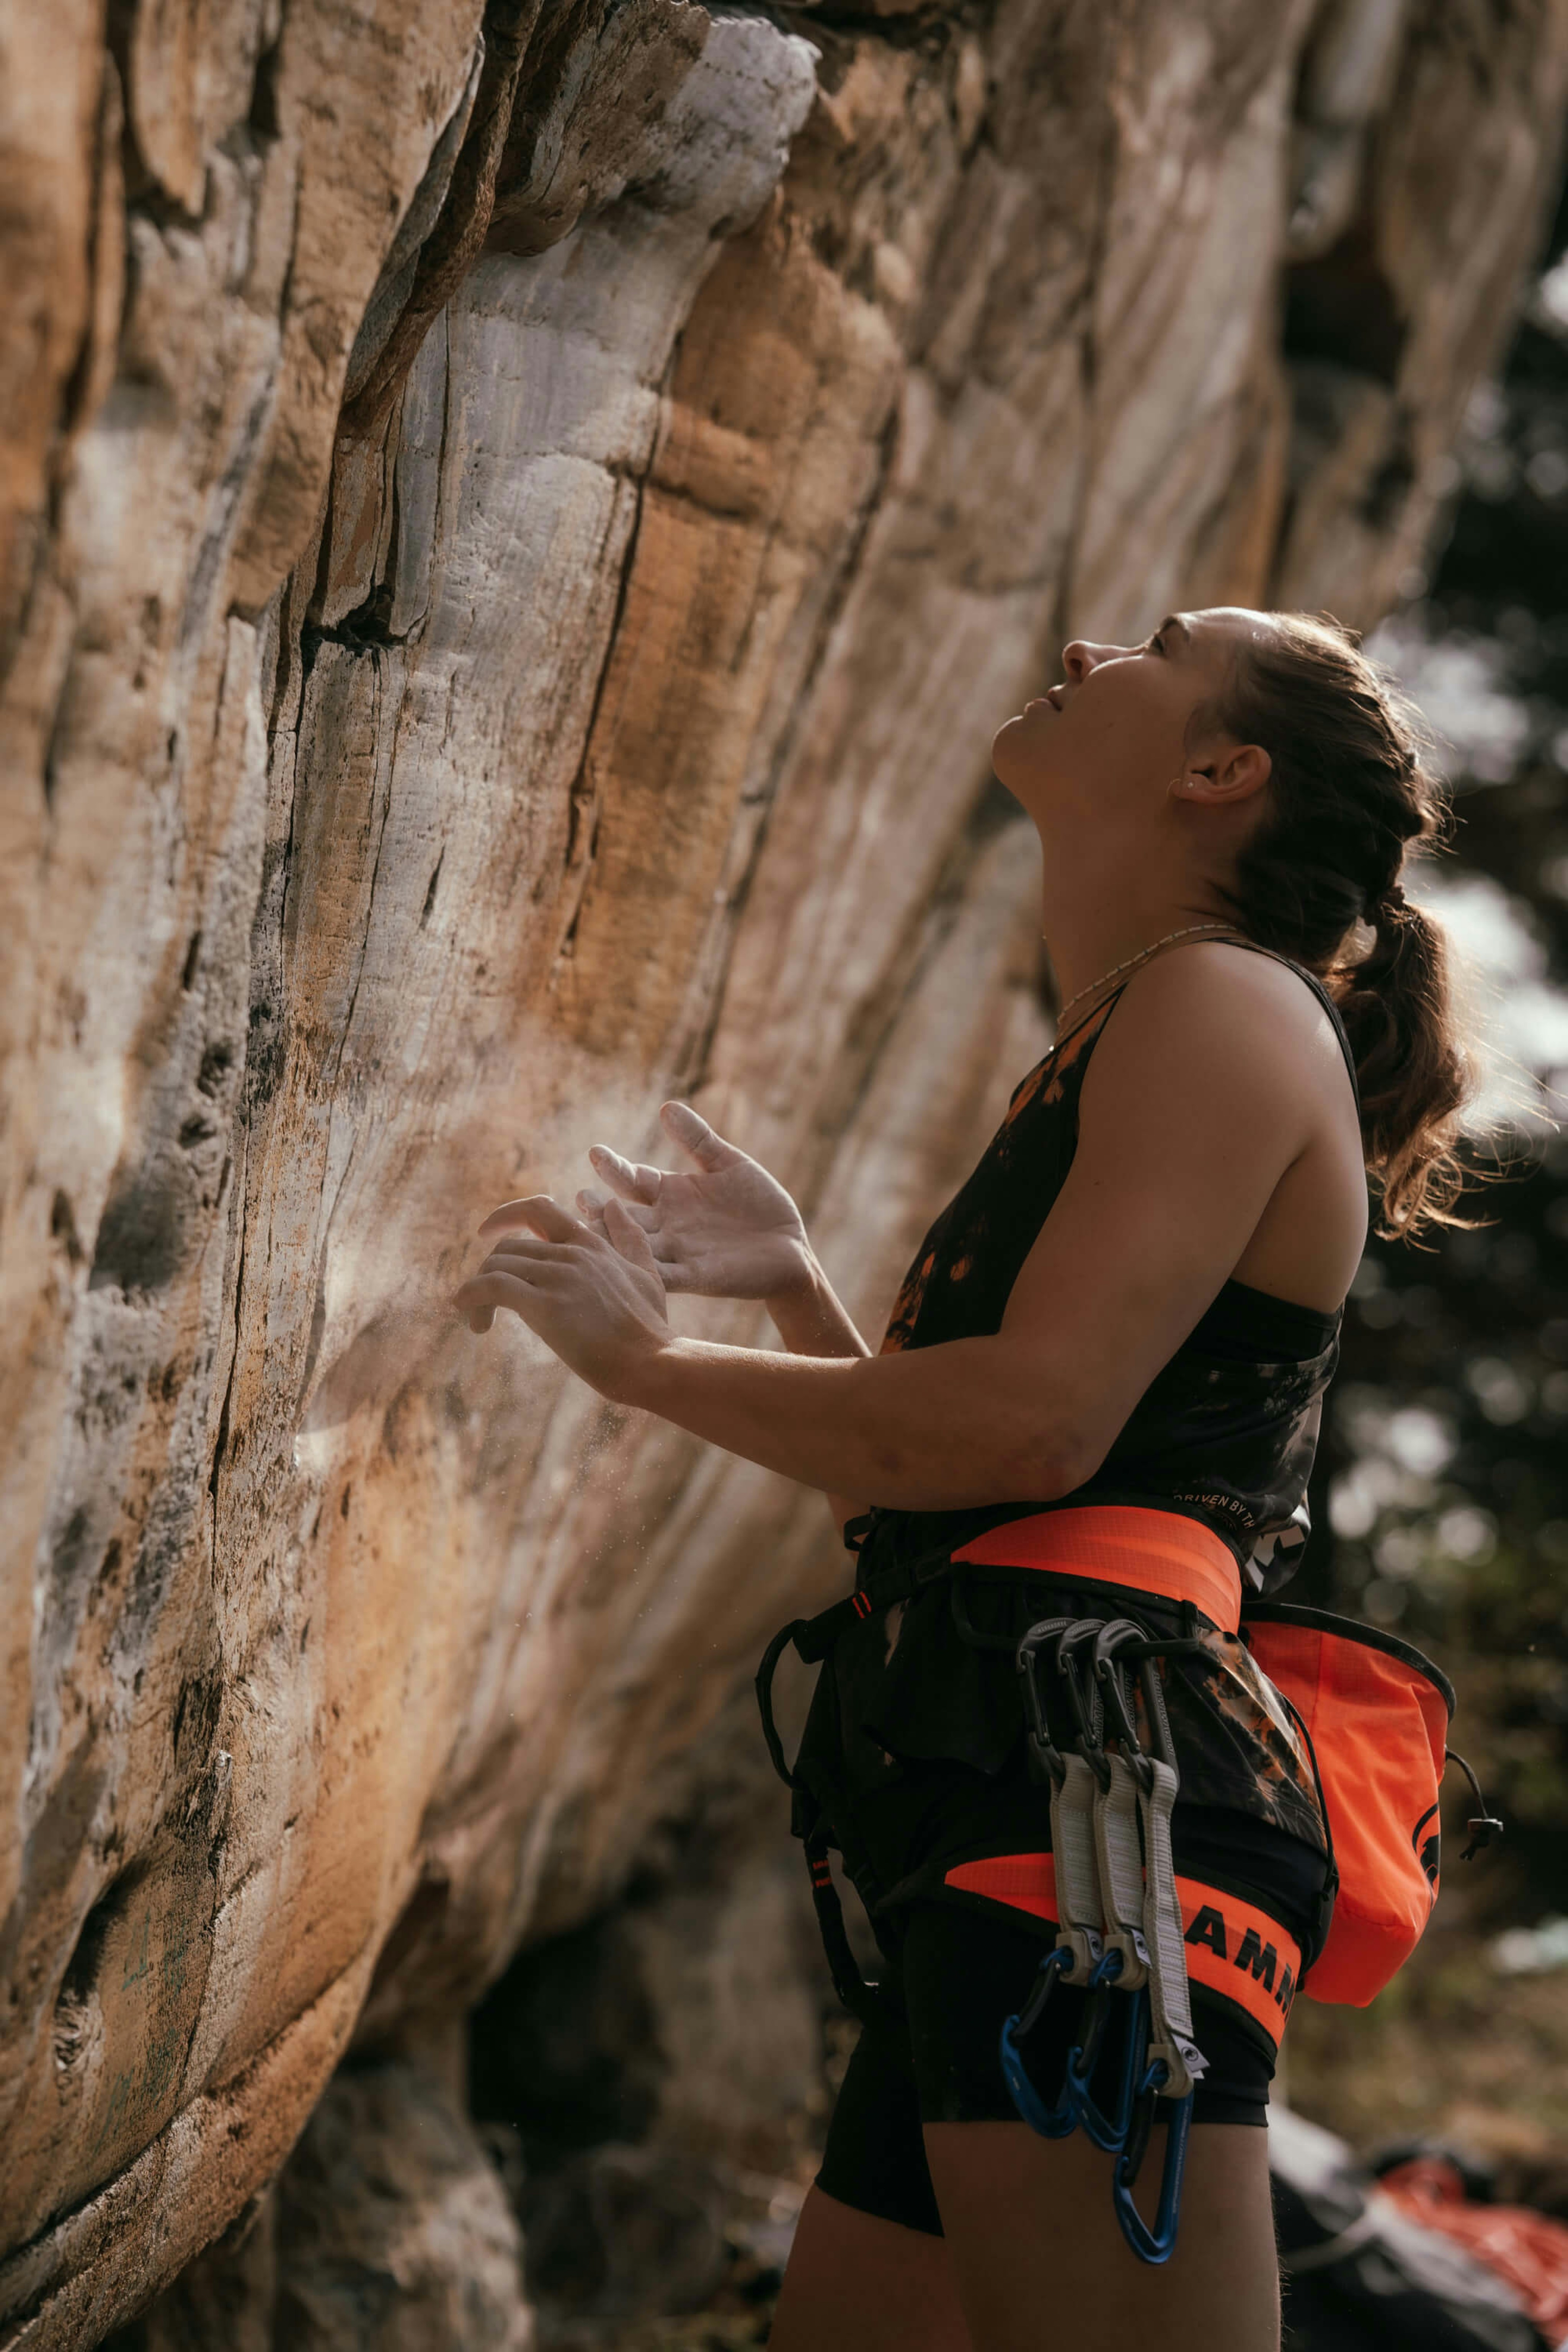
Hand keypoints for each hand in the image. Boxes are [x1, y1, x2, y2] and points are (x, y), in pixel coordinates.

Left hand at [455, 1194, 671, 1398]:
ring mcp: (558, 1277)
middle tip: (485, 1303)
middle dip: (489, 1273)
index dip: (507, 1215)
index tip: (487, 1232)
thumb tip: (613, 1205)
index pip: (540, 1210)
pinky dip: (470, 1297)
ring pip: (496, 1266)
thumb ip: (629, 1239)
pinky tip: (467, 1315)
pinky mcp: (544, 1306)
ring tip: (478, 1321)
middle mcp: (572, 1253)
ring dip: (477, 1292)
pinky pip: (491, 1287)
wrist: (653, 1363)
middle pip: (508, 1247)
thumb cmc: (650, 1329)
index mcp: (592, 1245)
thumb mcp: (648, 1274)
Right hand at [575, 1101, 812, 1300]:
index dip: (615, 1169)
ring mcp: (678, 1252)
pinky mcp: (696, 1277)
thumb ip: (698, 1140)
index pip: (634, 1179)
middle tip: (579, 1198)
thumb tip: (666, 1106)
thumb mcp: (729, 1165)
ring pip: (635, 1246)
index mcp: (671, 1194)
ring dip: (613, 1240)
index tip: (597, 1153)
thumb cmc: (760, 1205)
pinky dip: (644, 1270)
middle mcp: (667, 1224)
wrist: (791, 1249)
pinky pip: (664, 1275)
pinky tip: (626, 1265)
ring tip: (588, 1230)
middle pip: (624, 1215)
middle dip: (601, 1209)